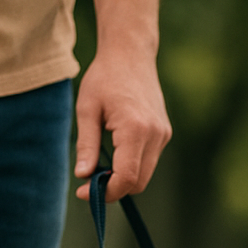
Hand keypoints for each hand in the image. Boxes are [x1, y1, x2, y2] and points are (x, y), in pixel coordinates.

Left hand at [73, 49, 170, 201]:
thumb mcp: (87, 109)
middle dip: (114, 189)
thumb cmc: (104, 78)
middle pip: (138, 182)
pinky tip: (115, 154)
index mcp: (135, 129)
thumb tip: (83, 176)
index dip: (106, 191)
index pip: (126, 177)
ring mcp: (163, 136)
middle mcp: (155, 135)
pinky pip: (148, 162)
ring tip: (100, 167)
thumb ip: (86, 145)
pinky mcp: (164, 134)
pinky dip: (132, 166)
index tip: (84, 192)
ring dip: (123, 178)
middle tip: (89, 182)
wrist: (131, 55)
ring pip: (144, 175)